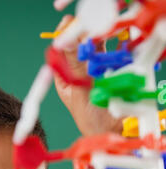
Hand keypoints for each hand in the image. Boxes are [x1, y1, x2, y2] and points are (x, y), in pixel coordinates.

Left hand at [53, 15, 122, 135]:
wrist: (116, 133)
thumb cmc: (92, 120)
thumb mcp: (80, 92)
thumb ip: (75, 66)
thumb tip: (66, 42)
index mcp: (65, 79)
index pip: (60, 53)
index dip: (63, 37)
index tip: (68, 25)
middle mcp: (80, 74)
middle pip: (79, 47)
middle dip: (82, 37)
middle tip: (88, 30)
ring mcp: (98, 72)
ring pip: (96, 48)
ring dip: (98, 41)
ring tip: (100, 38)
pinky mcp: (114, 72)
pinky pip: (113, 54)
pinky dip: (114, 47)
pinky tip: (115, 46)